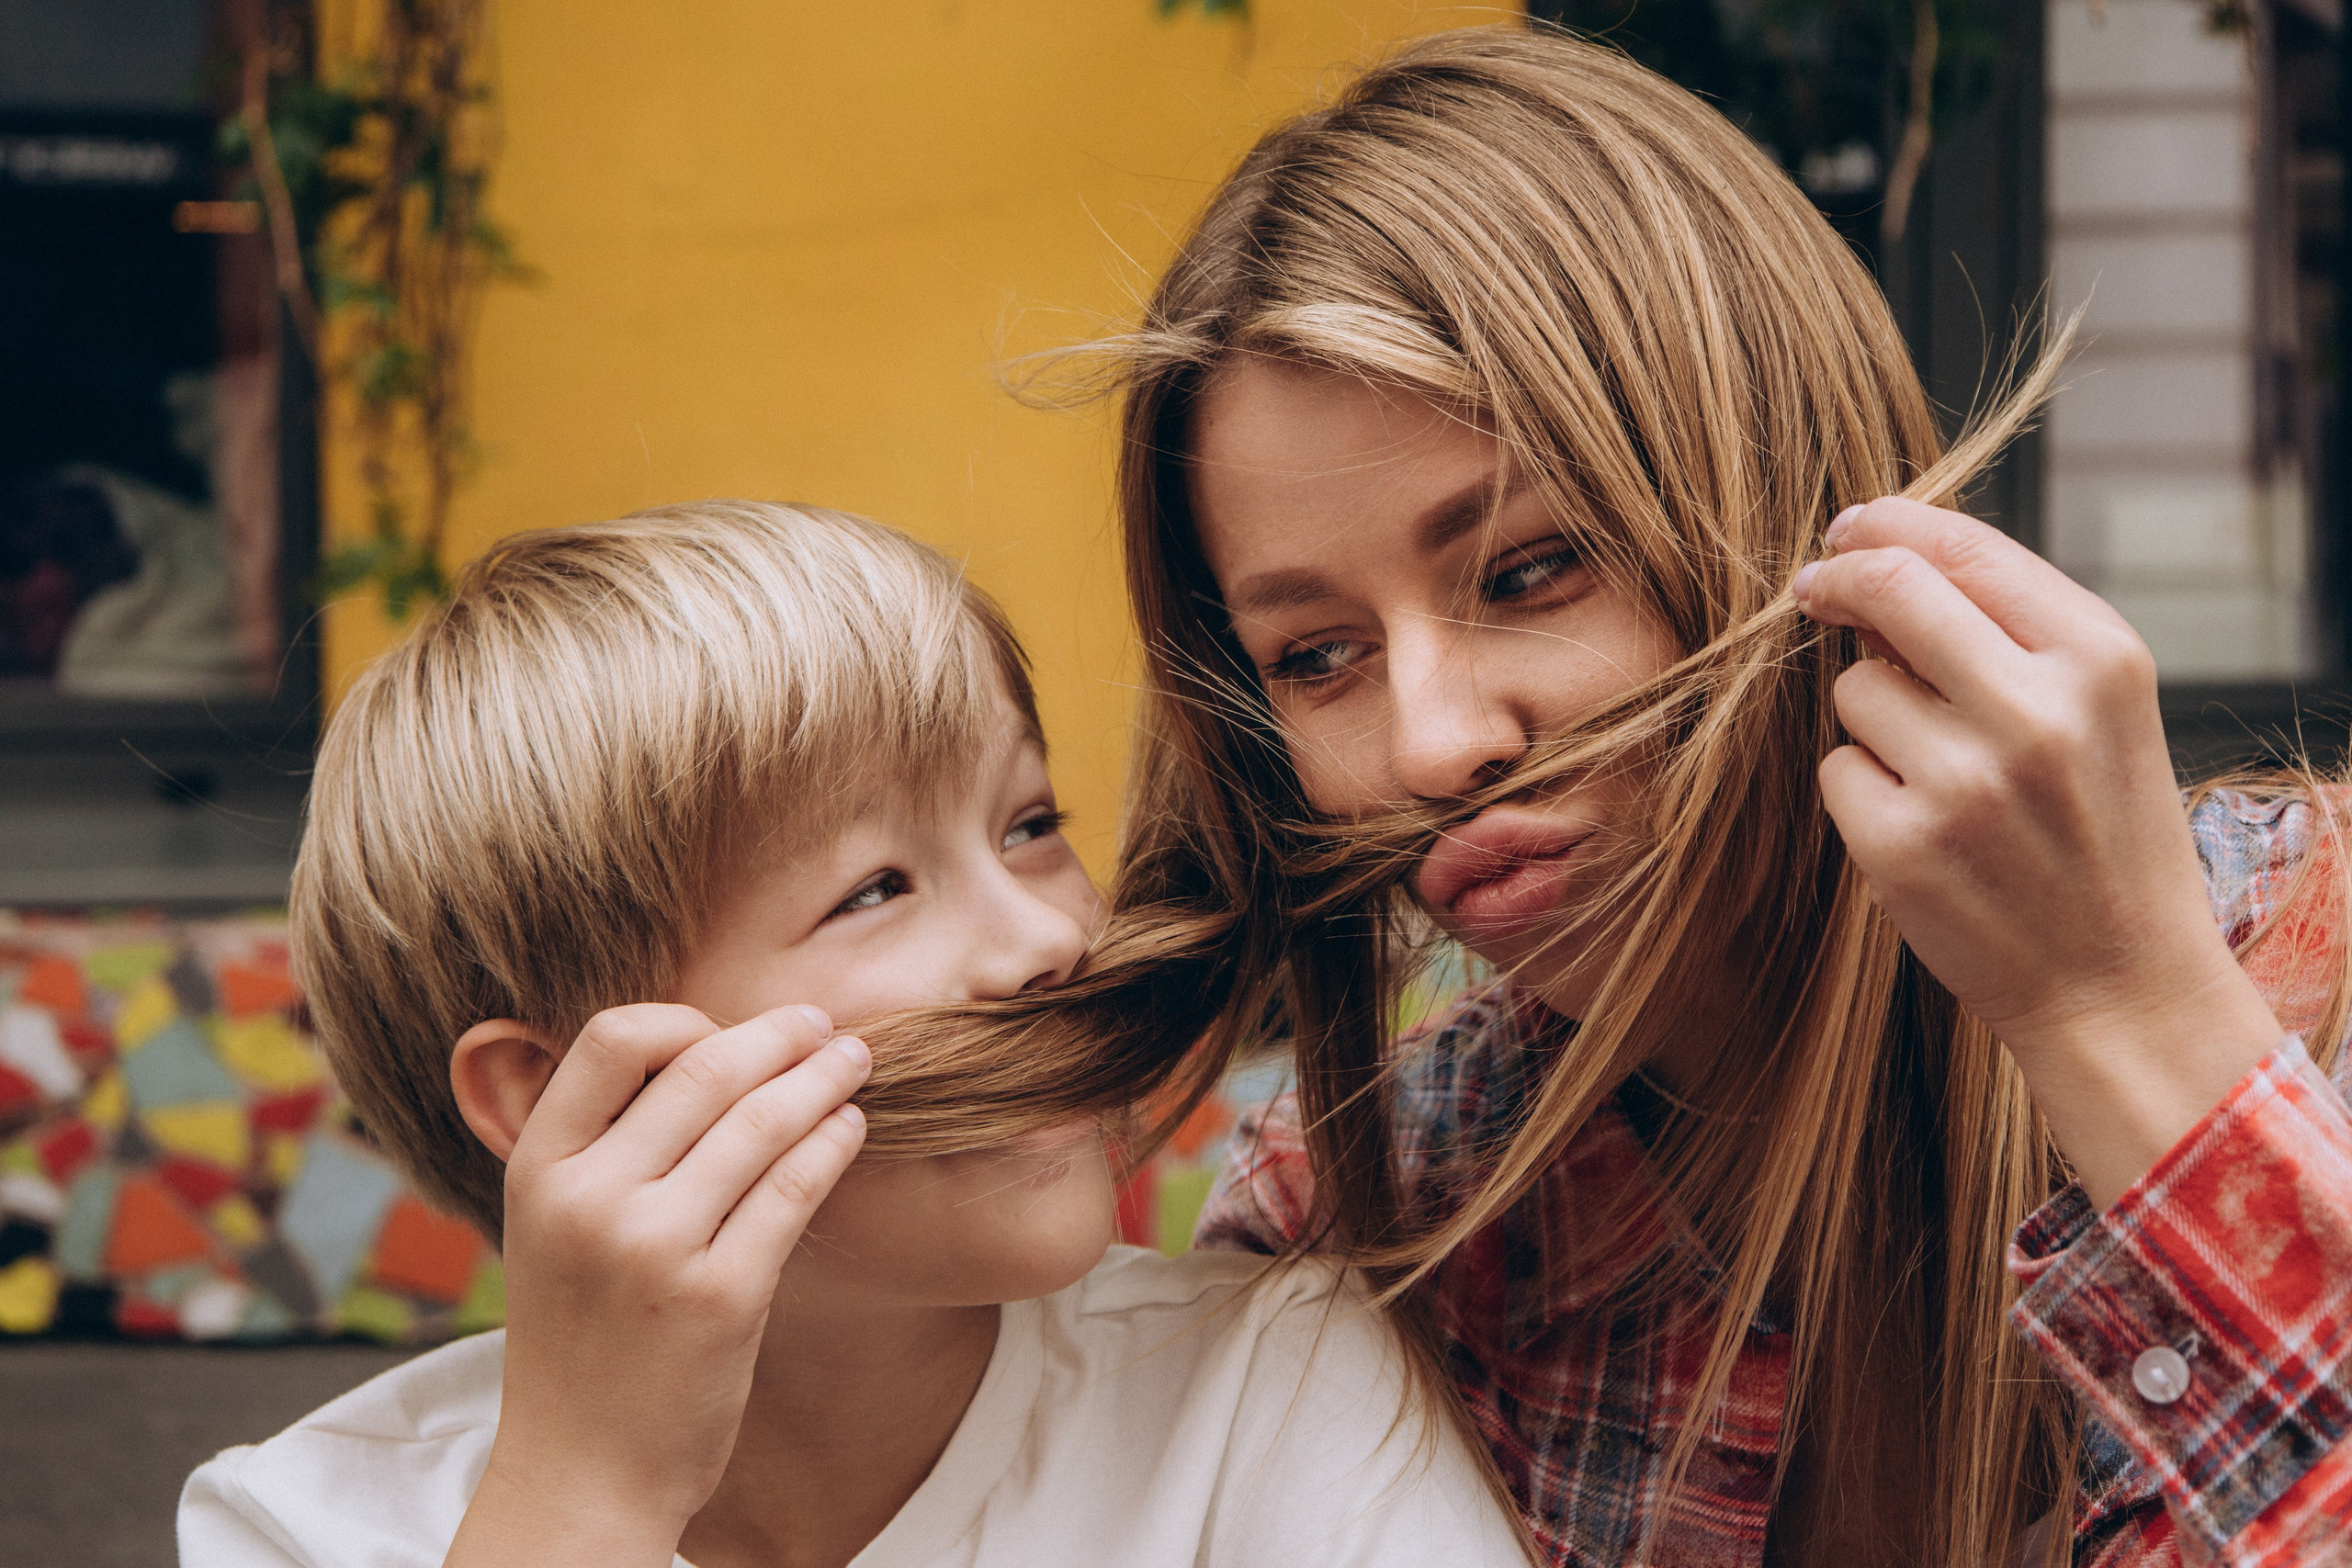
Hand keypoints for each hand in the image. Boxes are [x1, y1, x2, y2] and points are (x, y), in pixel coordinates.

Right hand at [448, 1003, 869, 1567]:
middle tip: (822, 1025)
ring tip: (854, 1063)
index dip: (681, 1019)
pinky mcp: (722, 1296)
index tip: (727, 1030)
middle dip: (778, 1037)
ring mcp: (655, 1248)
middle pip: (703, 1069)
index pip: (610, 1038)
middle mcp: (590, 1199)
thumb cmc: (581, 1337)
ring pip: (762, 1122)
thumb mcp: (553, 1228)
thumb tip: (704, 1049)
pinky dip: (833, 1144)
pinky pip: (795, 1189)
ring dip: (822, 1080)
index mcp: (538, 1170)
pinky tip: (851, 1128)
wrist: (582, 1471)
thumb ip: (604, 1146)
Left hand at [1793, 498, 2284, 1207]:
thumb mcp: (2100, 712)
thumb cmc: (2102, 833)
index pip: (1964, 548)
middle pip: (1889, 590)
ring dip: (1875, 717)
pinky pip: (1837, 769)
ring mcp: (1963, 781)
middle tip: (1813, 587)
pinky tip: (1926, 831)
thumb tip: (1880, 560)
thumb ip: (2009, 630)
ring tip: (1947, 775)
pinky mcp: (1901, 845)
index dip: (1887, 526)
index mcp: (2099, 659)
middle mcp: (2035, 711)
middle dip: (1837, 578)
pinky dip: (1864, 789)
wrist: (2120, 985)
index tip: (1849, 529)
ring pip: (1856, 689)